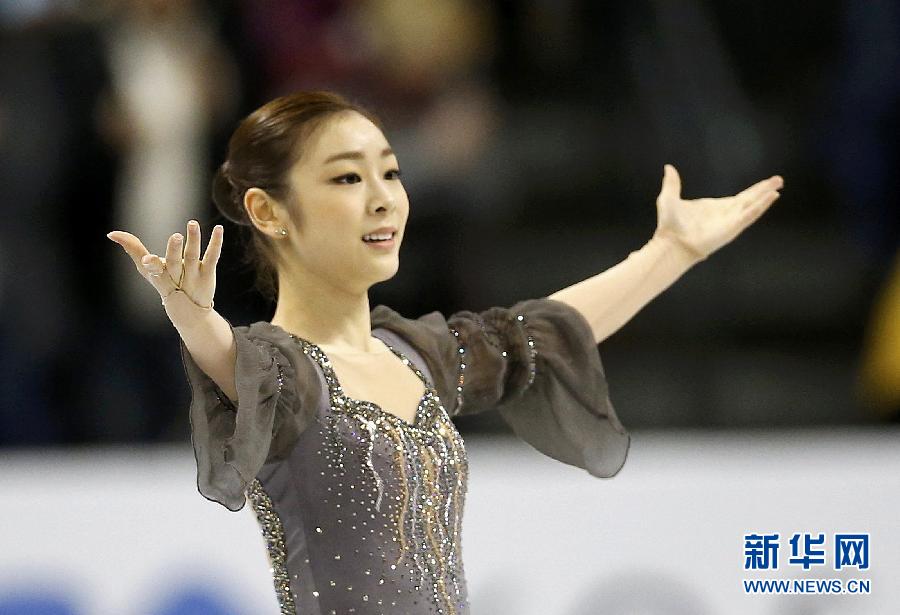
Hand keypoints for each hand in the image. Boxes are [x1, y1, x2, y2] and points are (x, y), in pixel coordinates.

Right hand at [107, 220, 222, 308]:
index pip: (153, 270)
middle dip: (174, 251)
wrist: (189, 310)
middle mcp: (176, 276)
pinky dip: (216, 242)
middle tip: (175, 236)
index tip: (147, 260)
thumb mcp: (147, 269)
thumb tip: (112, 234)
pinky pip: (212, 256)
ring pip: (193, 256)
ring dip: (193, 240)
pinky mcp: (208, 272)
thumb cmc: (164, 283)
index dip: (151, 264)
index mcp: (159, 276)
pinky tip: (218, 228)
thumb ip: (132, 249)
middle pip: (174, 263)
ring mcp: (193, 275)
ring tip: (192, 224)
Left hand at [653, 164, 783, 260]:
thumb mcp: (669, 198)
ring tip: (778, 186)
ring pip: (753, 206)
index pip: (740, 197)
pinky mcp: (731, 228)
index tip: (766, 184)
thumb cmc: (669, 225)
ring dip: (766, 196)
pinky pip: (749, 215)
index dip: (754, 190)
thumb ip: (672, 183)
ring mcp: (730, 221)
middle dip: (764, 190)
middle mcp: (726, 214)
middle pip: (750, 199)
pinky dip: (761, 206)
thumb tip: (668, 168)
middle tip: (779, 180)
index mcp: (716, 207)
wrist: (670, 243)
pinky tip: (771, 197)